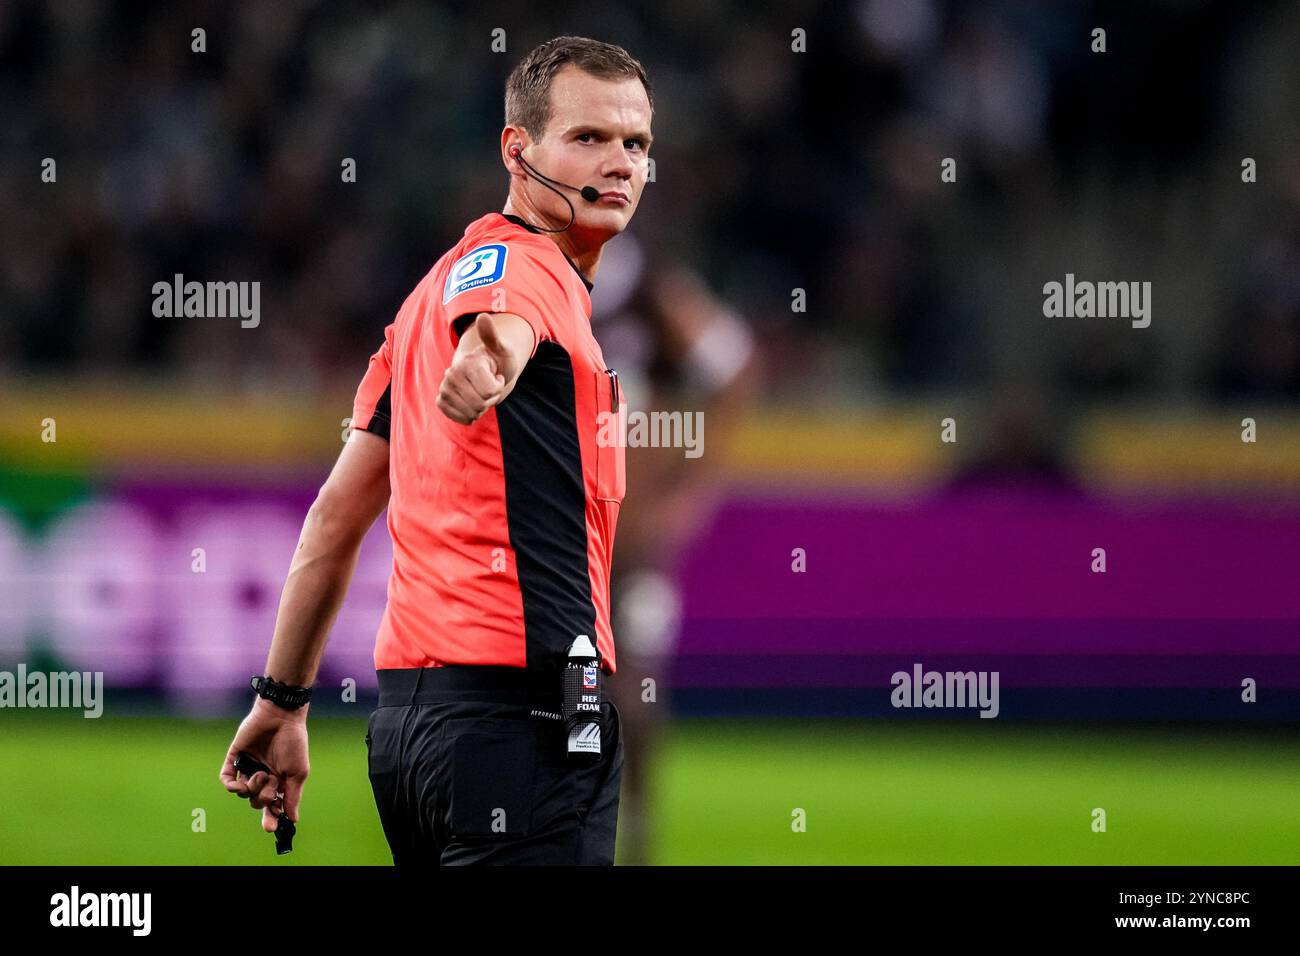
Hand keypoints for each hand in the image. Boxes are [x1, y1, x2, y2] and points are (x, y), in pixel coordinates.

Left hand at [219, 697, 309, 833]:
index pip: (272, 805)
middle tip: (271, 783)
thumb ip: (292, 796)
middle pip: (257, 802)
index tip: (270, 827)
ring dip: (252, 788)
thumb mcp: (297, 772)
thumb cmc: (294, 743)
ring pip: (243, 793)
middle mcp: (263, 776)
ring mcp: (248, 767)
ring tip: (261, 774)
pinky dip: (230, 786)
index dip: (271, 817)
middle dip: (264, 798)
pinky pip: (227, 779)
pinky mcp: (235, 758)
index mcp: (279, 780)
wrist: (281, 717)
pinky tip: (238, 785)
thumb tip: (292, 820)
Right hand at [437, 312, 516, 424]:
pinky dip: (470, 415)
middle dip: (490, 398)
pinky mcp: (441, 401)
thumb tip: (483, 317)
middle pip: (480, 404)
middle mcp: (451, 375)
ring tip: (481, 392)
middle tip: (488, 385)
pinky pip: (460, 418)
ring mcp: (445, 388)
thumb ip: (492, 336)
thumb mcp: (502, 348)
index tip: (496, 375)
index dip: (498, 386)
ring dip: (482, 407)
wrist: (485, 370)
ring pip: (472, 414)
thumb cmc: (497, 360)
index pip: (490, 391)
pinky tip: (471, 402)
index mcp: (466, 363)